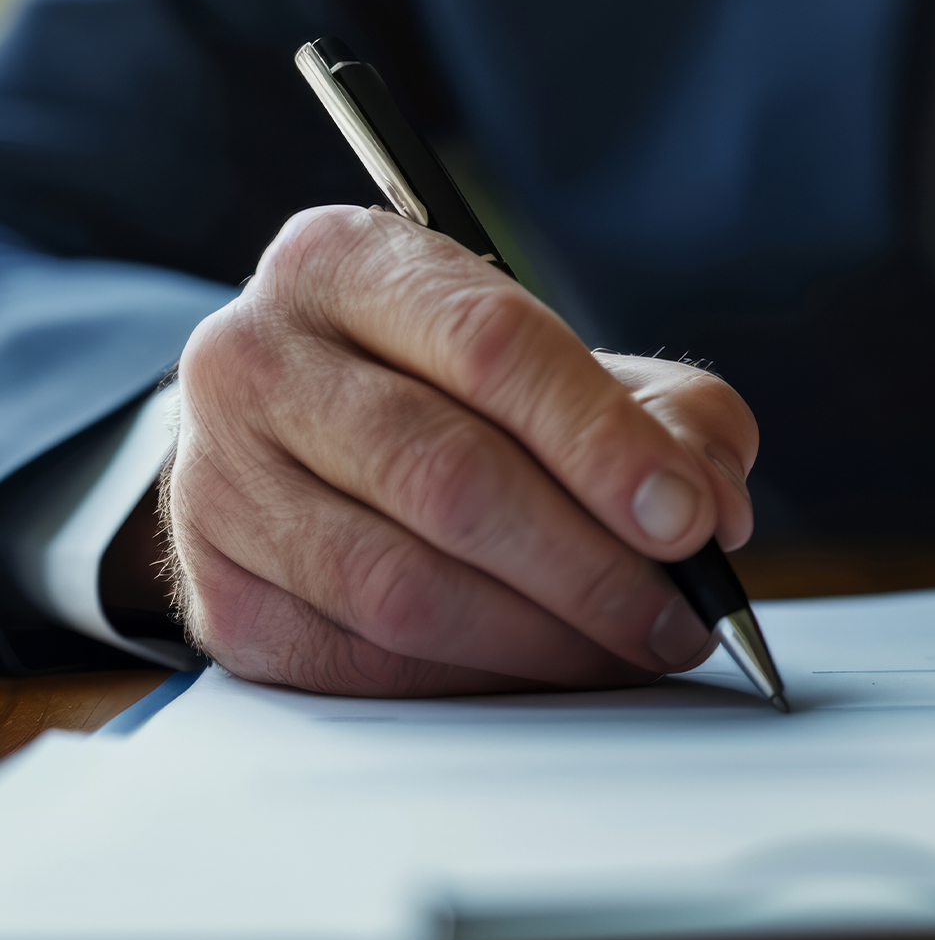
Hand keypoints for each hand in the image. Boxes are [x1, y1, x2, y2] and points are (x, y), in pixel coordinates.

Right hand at [164, 206, 757, 695]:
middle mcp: (256, 358)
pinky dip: (479, 676)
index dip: (602, 441)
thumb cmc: (457, 396)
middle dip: (589, 563)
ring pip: (402, 586)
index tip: (686, 519)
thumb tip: (711, 507)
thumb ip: (668, 417)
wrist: (301, 442)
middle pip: (447, 476)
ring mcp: (218, 482)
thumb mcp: (570, 365)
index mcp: (348, 263)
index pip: (489, 345)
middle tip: (679, 614)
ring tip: (633, 646)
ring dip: (545, 636)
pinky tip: (546, 666)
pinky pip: (368, 661)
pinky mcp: (218, 595)